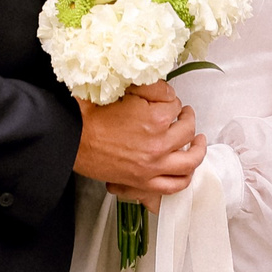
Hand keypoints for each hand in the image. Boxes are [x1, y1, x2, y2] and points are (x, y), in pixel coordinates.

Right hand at [73, 81, 202, 194]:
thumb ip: (149, 86)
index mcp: (155, 118)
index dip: (170, 100)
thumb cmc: (91, 114)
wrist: (72, 138)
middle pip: (187, 129)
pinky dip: (185, 177)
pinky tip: (186, 169)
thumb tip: (165, 89)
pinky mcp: (143, 182)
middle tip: (183, 113)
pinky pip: (174, 185)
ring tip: (198, 140)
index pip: (175, 104)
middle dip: (186, 118)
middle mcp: (159, 144)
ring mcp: (153, 166)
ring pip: (190, 160)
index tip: (164, 99)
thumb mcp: (122, 89)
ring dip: (198, 148)